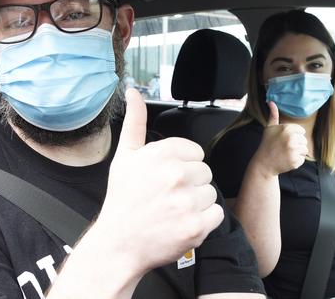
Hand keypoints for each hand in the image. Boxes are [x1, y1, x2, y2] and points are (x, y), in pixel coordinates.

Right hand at [97, 89, 223, 273]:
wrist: (118, 244)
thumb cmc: (123, 200)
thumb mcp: (125, 156)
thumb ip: (135, 121)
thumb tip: (133, 91)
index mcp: (163, 153)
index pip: (196, 153)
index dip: (182, 166)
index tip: (165, 179)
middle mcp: (176, 174)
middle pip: (205, 172)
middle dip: (190, 184)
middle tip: (167, 197)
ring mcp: (187, 202)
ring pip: (211, 193)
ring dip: (197, 203)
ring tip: (173, 211)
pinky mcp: (196, 226)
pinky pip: (216, 214)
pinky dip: (204, 221)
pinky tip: (182, 223)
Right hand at [254, 102, 307, 175]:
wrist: (264, 163)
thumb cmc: (267, 144)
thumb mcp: (269, 128)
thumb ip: (273, 115)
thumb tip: (271, 101)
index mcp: (286, 129)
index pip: (301, 131)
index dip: (294, 135)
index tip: (285, 140)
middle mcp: (291, 139)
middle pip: (304, 140)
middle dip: (296, 144)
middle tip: (285, 147)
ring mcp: (293, 150)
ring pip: (304, 149)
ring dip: (297, 152)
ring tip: (286, 153)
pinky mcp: (295, 161)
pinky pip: (302, 159)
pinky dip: (296, 160)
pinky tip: (287, 159)